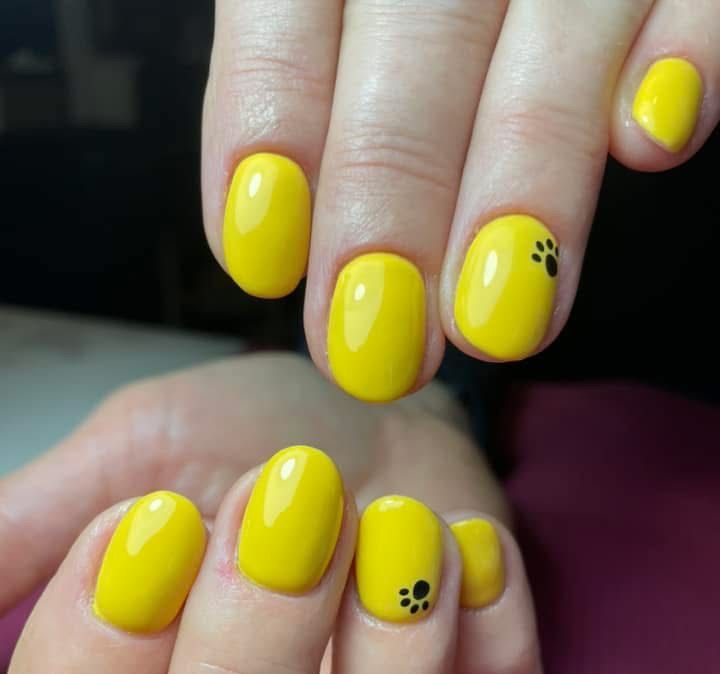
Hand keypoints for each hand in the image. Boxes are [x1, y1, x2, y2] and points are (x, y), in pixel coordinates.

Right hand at [0, 353, 540, 673]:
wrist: (373, 407)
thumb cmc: (244, 438)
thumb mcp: (130, 452)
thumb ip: (28, 529)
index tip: (150, 522)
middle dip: (242, 671)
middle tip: (280, 512)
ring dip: (386, 670)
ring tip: (396, 527)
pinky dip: (485, 633)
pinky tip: (463, 539)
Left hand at [203, 0, 718, 401]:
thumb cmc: (415, 8)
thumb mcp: (340, 19)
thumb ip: (302, 86)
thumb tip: (270, 248)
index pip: (289, 10)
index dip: (271, 130)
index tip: (260, 261)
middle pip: (419, 44)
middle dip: (392, 204)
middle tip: (377, 349)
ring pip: (558, 36)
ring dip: (527, 179)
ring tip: (498, 323)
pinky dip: (686, 58)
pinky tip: (653, 142)